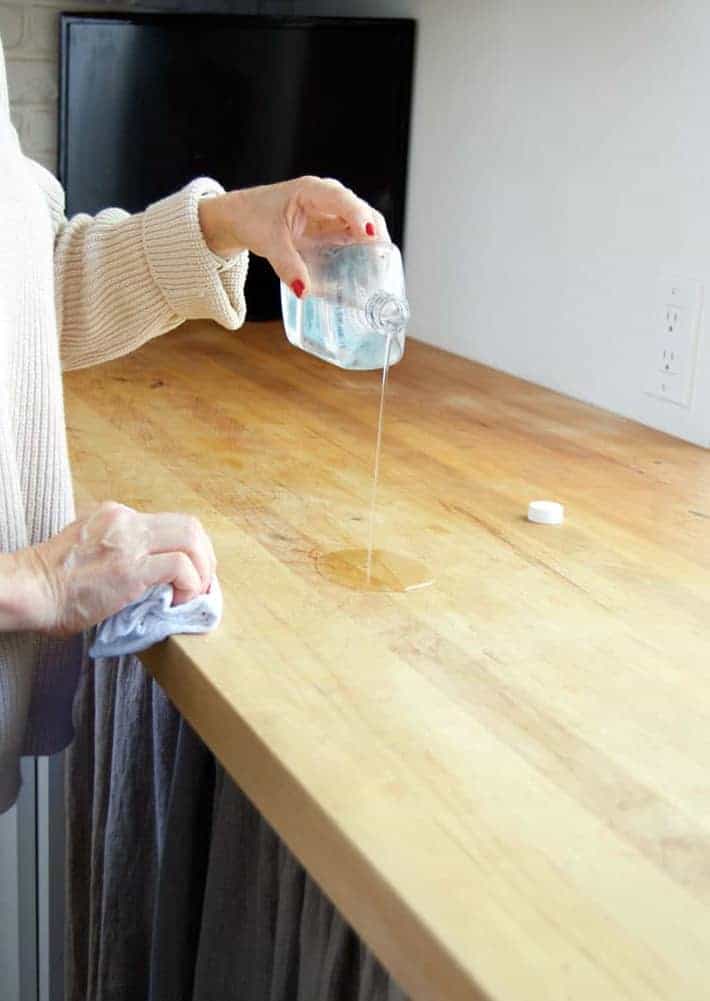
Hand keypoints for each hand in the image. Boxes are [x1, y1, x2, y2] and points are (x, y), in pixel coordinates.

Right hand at [3, 502, 215, 637]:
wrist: (27, 590)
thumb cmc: (50, 583)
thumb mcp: (87, 549)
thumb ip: (116, 551)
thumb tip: (146, 575)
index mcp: (116, 515)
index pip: (169, 523)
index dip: (188, 549)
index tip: (190, 573)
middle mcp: (126, 520)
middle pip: (189, 525)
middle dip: (204, 556)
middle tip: (202, 584)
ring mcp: (129, 541)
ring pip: (191, 540)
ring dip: (202, 570)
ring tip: (193, 594)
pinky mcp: (130, 567)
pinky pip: (180, 567)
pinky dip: (190, 585)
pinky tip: (178, 602)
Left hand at [198, 175, 389, 296]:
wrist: (242, 217)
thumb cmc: (253, 217)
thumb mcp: (267, 242)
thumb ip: (286, 265)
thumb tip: (304, 290)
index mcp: (310, 191)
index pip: (341, 200)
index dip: (358, 215)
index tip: (370, 234)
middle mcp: (327, 199)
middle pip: (362, 212)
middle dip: (375, 235)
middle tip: (382, 263)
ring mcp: (332, 214)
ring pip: (363, 226)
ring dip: (373, 247)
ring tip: (378, 272)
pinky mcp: (331, 229)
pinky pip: (353, 239)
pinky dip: (362, 254)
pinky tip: (366, 273)